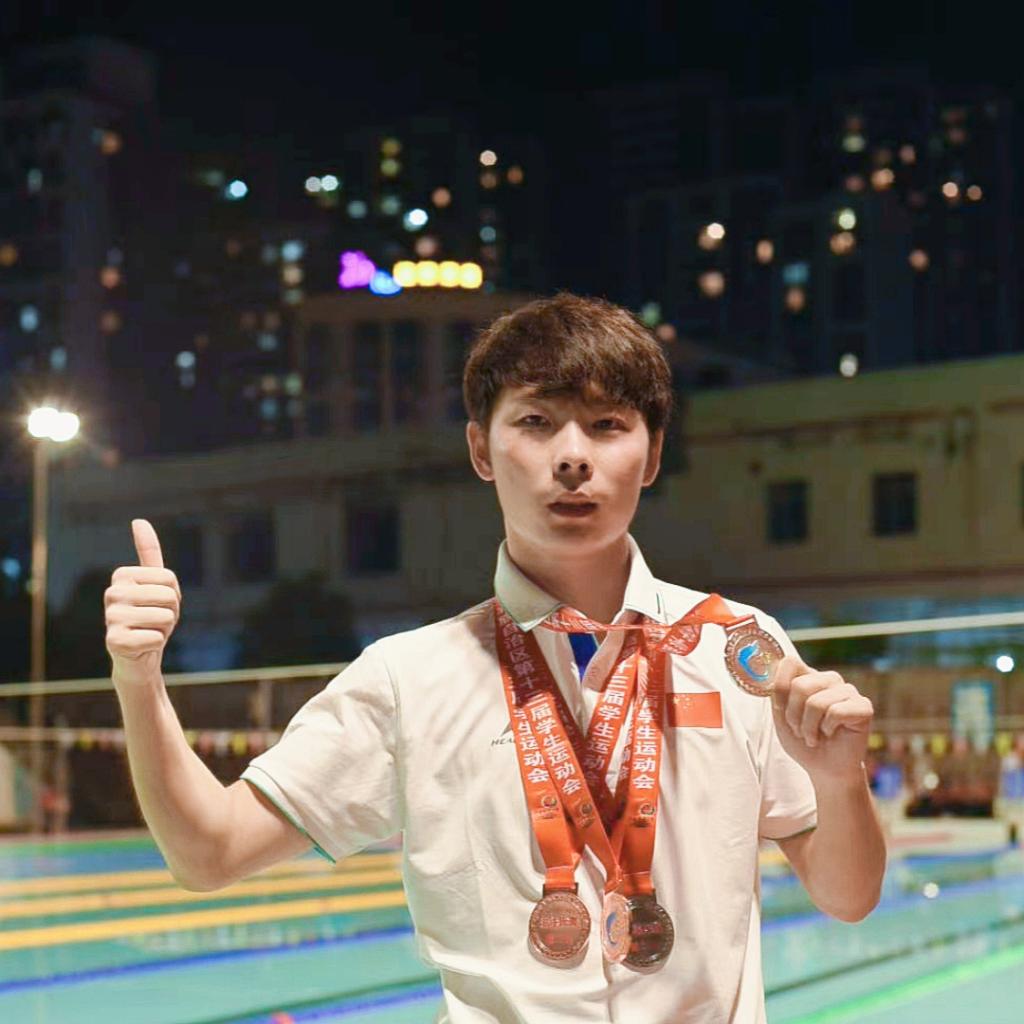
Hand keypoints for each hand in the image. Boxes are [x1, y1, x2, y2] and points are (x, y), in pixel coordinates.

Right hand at [105, 519, 181, 687]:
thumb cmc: (149, 617)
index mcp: (122, 575)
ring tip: (148, 633)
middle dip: (171, 613)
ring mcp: (111, 618)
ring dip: (164, 630)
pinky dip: (156, 645)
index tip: (157, 604)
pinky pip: (156, 638)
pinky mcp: (114, 642)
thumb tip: (138, 520)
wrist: (137, 657)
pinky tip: (141, 647)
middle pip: (169, 597)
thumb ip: (148, 552)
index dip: (173, 595)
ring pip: (165, 618)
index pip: (170, 579)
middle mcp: (111, 593)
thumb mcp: (154, 583)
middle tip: (154, 622)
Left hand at [770, 655, 873, 781]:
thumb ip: (776, 691)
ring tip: (813, 736)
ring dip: (808, 727)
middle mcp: (829, 679)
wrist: (824, 769)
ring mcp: (848, 691)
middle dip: (793, 715)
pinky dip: (827, 729)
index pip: (790, 662)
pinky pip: (836, 712)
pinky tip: (831, 734)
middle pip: (800, 685)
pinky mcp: (863, 706)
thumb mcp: (780, 715)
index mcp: (808, 676)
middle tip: (799, 730)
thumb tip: (768, 668)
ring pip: (816, 702)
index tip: (779, 709)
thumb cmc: (802, 741)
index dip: (779, 687)